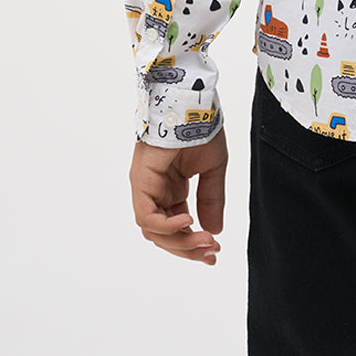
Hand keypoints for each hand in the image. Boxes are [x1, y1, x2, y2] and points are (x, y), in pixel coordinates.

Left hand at [130, 126, 227, 266]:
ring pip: (154, 231)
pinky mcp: (140, 182)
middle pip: (164, 235)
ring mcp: (146, 188)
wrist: (191, 103)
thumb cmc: (200, 127)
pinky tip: (188, 223)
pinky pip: (147, 216)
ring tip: (205, 240)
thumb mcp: (213, 169)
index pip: (177, 227)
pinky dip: (166, 226)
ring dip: (180, 241)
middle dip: (188, 248)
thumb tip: (214, 230)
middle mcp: (156, 192)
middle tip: (211, 253)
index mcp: (171, 189)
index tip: (214, 251)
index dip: (194, 242)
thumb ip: (211, 199)